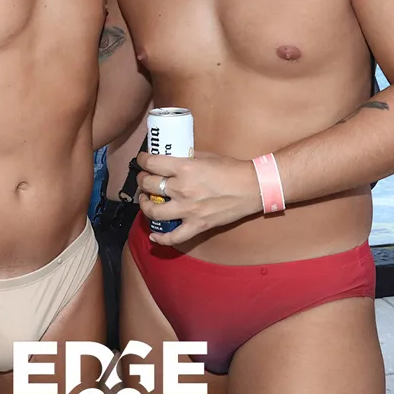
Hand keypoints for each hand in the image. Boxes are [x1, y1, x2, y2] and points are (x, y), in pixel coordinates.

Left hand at [134, 151, 260, 246]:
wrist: (252, 187)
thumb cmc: (230, 169)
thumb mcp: (205, 156)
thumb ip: (185, 157)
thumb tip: (169, 158)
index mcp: (184, 168)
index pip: (152, 164)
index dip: (142, 160)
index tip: (142, 160)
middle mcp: (182, 189)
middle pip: (148, 185)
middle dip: (142, 180)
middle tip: (144, 179)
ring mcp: (188, 210)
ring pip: (153, 211)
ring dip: (145, 205)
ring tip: (146, 200)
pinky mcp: (197, 225)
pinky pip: (173, 237)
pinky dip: (160, 238)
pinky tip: (154, 234)